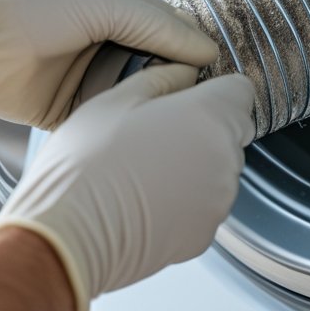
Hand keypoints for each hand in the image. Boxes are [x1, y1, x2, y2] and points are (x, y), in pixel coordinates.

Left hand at [0, 0, 218, 128]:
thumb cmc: (28, 7)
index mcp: (114, 3)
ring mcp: (85, 74)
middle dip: (175, 81)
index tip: (219, 72)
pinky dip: (120, 124)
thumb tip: (204, 49)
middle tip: (201, 102)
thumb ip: (158, 24)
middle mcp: (103, 38)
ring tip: (174, 120)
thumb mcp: (105, 0)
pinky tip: (137, 132)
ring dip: (149, 105)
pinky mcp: (67, 107)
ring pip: (134, 94)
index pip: (169, 28)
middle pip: (156, 64)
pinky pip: (106, 118)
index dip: (192, 49)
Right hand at [0, 63, 254, 310]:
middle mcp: (225, 160)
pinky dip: (184, 200)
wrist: (69, 233)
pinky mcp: (203, 236)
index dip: (215, 90)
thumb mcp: (116, 98)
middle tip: (154, 133)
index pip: (241, 91)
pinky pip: (203, 205)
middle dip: (203, 128)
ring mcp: (217, 202)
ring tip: (145, 169)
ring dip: (195, 165)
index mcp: (209, 116)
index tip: (190, 96)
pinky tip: (145, 199)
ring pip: (218, 170)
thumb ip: (162, 78)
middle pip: (231, 132)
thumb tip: (184, 74)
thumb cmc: (86, 161)